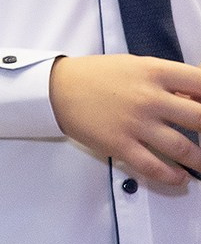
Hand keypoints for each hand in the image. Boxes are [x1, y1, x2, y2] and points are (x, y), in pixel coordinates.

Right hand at [49, 53, 200, 187]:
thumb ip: (167, 80)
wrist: (56, 89)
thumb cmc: (98, 75)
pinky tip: (181, 177)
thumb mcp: (135, 65)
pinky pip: (154, 167)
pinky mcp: (120, 145)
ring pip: (184, 149)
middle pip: (200, 118)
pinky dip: (173, 176)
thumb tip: (196, 98)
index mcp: (154, 72)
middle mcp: (149, 98)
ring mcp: (135, 123)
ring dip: (199, 161)